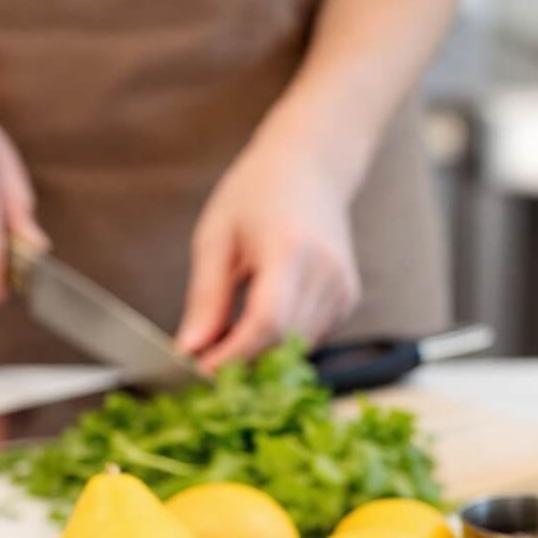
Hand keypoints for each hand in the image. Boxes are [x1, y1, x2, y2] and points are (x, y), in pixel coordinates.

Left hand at [177, 129, 360, 370]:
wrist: (312, 166)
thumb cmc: (257, 193)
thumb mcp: (217, 237)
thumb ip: (205, 298)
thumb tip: (189, 350)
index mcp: (291, 249)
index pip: (267, 322)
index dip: (233, 355)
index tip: (199, 371)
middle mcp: (326, 273)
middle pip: (281, 343)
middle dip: (239, 363)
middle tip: (201, 365)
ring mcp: (343, 289)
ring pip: (295, 350)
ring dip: (258, 357)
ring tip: (224, 345)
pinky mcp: (347, 301)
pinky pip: (308, 340)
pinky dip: (278, 344)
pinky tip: (256, 326)